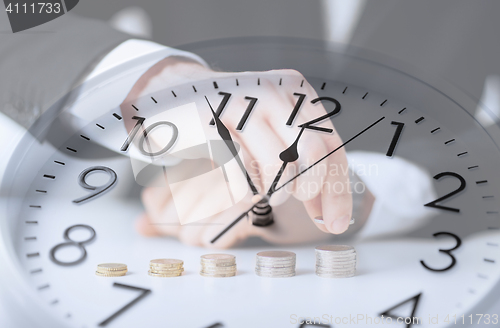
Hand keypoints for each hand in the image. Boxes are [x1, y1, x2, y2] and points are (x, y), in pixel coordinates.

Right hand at [121, 56, 357, 247]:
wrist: (176, 92)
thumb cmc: (233, 119)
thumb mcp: (275, 126)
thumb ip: (304, 159)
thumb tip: (328, 209)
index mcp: (295, 89)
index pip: (331, 145)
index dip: (337, 191)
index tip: (335, 223)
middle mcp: (272, 92)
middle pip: (312, 154)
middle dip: (309, 191)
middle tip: (292, 200)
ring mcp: (240, 104)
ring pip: (277, 164)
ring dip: (275, 192)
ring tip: (265, 191)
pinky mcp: (209, 122)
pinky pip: (239, 169)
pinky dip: (244, 186)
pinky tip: (240, 180)